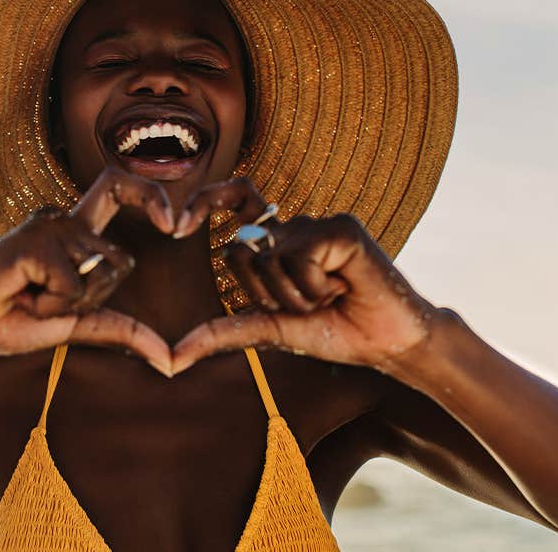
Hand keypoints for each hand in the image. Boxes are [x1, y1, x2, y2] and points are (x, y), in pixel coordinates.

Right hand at [0, 166, 177, 375]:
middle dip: (96, 297)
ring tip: (27, 297)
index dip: (153, 195)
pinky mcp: (33, 240)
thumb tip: (170, 361)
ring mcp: (47, 226)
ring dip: (67, 303)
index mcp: (73, 233)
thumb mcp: (74, 325)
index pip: (121, 190)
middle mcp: (63, 220)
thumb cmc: (6, 321)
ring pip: (98, 273)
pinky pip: (72, 283)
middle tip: (47, 303)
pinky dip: (52, 303)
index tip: (176, 225)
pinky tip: (18, 293)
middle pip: (121, 257)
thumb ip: (120, 330)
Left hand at [171, 177, 436, 373]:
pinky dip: (316, 288)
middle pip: (239, 250)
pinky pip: (301, 258)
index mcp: (276, 243)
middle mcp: (293, 227)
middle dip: (265, 295)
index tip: (177, 226)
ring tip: (330, 298)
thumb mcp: (269, 330)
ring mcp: (317, 223)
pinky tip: (345, 288)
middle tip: (307, 304)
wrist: (385, 344)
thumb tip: (172, 358)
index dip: (206, 199)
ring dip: (296, 297)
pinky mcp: (341, 227)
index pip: (236, 199)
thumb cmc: (334, 332)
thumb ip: (222, 333)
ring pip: (269, 258)